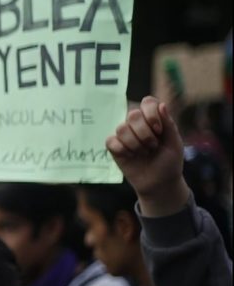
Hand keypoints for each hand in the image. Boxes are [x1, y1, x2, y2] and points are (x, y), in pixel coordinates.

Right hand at [106, 96, 188, 215]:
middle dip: (145, 133)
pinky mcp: (114, 146)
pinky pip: (111, 141)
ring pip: (122, 128)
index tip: (159, 130)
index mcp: (153, 118)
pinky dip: (123, 150)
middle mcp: (137, 123)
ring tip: (144, 153)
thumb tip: (161, 105)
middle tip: (153, 146)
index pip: (147, 102)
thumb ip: (169, 124)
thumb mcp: (175, 143)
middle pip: (133, 114)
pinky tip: (131, 157)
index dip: (151, 114)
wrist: (160, 183)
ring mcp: (125, 134)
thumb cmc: (169, 161)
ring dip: (136, 144)